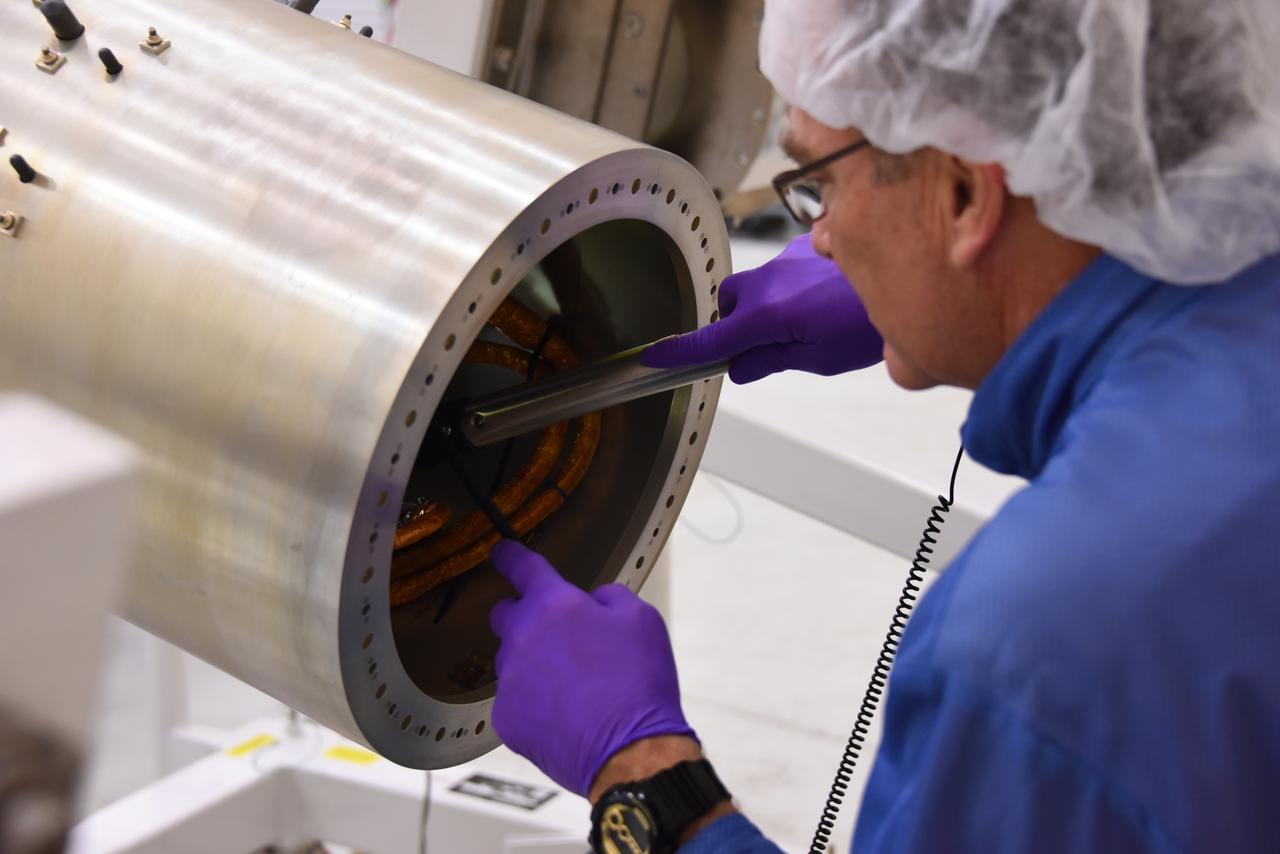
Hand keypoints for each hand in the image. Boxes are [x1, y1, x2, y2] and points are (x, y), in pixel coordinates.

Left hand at [488, 541, 694, 796]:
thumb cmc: (639, 684)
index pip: (522, 568)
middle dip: (523, 616)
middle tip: (555, 634)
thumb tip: (592, 601)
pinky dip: (533, 703)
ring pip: (511, 661)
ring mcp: (510, 680)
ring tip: (571, 685)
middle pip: (504, 614)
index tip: (502, 553)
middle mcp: (523, 637)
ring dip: (532, 663)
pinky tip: (564, 714)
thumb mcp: (642, 620)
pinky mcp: (507, 719)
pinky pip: (514, 700)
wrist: (631, 751)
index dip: (510, 557)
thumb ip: (609, 597)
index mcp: (555, 605)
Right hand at [642, 232, 882, 382]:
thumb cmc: (867, 328)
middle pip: (727, 301)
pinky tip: (826, 299)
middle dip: (734, 322)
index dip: (680, 352)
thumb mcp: (817, 358)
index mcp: (766, 316)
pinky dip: (792, 286)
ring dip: (767, 304)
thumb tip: (739, 366)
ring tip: (810, 322)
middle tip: (764, 345)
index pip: (711, 339)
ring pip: (757, 284)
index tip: (653, 358)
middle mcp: (768, 281)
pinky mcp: (808, 244)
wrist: (916, 280)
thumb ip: (771, 360)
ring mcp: (787, 257)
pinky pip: (783, 268)